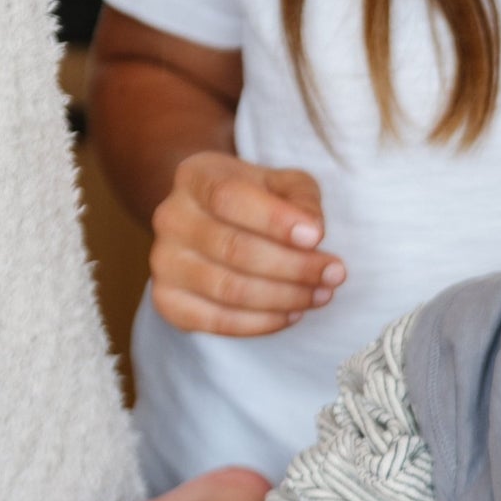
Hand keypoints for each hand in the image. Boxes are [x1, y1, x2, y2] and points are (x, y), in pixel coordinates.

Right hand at [148, 152, 345, 335]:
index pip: (229, 198)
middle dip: (295, 267)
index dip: (275, 220)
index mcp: (195, 177)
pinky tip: (293, 314)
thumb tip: (313, 230)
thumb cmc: (256, 202)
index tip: (318, 236)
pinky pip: (219, 322)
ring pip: (230, 290)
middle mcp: (171, 218)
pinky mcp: (169, 302)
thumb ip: (301, 197)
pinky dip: (263, 323)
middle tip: (335, 274)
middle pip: (235, 250)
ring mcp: (165, 262)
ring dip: (286, 298)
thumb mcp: (282, 184)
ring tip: (322, 294)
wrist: (213, 224)